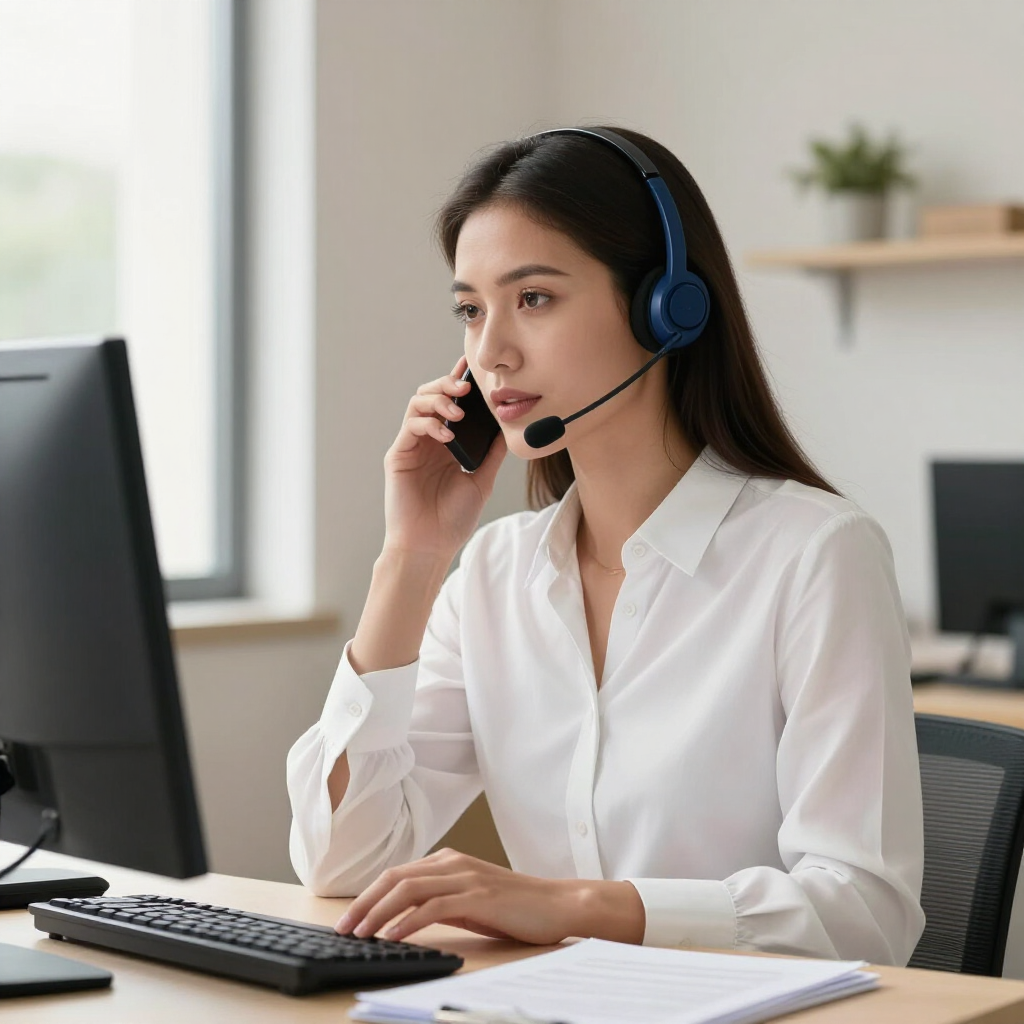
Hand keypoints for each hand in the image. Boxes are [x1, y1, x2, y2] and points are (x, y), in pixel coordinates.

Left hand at [333, 848, 646, 945]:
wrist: (557, 903)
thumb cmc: (515, 907)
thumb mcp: (471, 901)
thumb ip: (441, 901)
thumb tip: (404, 919)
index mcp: (449, 861)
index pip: (397, 875)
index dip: (369, 895)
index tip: (348, 919)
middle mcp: (453, 863)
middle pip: (395, 878)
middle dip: (364, 903)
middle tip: (342, 928)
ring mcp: (465, 877)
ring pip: (408, 890)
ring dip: (379, 913)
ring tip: (360, 934)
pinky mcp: (478, 896)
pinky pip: (433, 907)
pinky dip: (408, 921)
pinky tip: (393, 936)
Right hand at [383, 356, 506, 557]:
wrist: (430, 546)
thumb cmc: (452, 519)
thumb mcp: (482, 480)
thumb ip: (492, 453)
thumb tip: (509, 426)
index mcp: (446, 443)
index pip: (451, 404)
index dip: (458, 381)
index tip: (472, 366)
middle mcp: (427, 440)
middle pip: (431, 395)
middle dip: (447, 384)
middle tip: (466, 387)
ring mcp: (411, 446)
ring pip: (417, 404)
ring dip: (438, 399)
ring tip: (458, 411)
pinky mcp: (398, 455)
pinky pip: (411, 426)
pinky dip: (429, 423)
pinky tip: (447, 435)